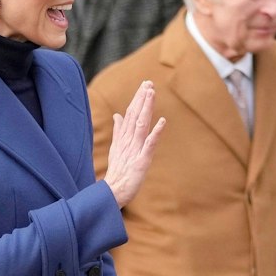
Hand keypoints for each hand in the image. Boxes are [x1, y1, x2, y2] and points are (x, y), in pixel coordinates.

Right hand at [103, 81, 165, 208]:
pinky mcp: (141, 161)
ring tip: (151, 93)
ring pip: (141, 125)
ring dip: (146, 108)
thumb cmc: (117, 172)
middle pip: (136, 116)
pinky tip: (162, 121)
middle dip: (142, 99)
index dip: (138, 99)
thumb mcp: (117, 149)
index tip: (144, 85)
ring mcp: (134, 150)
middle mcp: (128, 141)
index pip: (131, 114)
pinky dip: (156, 133)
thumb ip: (118, 131)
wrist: (113, 193)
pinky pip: (149, 145)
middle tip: (149, 83)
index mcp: (124, 138)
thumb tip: (118, 115)